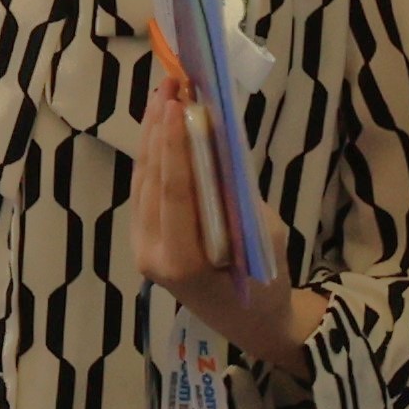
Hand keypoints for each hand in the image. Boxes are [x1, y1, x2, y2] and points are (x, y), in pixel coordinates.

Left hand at [132, 60, 305, 381]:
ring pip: (143, 179)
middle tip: (172, 83)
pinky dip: (154, 153)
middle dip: (160, 127)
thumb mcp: (265, 241)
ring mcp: (142, 246)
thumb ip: (238, 198)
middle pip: (152, 180)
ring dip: (153, 133)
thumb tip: (217, 142)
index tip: (175, 103)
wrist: (252, 325)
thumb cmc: (267, 286)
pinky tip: (162, 124)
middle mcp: (151, 254)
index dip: (172, 145)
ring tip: (166, 92)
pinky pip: (146, 188)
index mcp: (181, 262)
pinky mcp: (144, 236)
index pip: (173, 193)